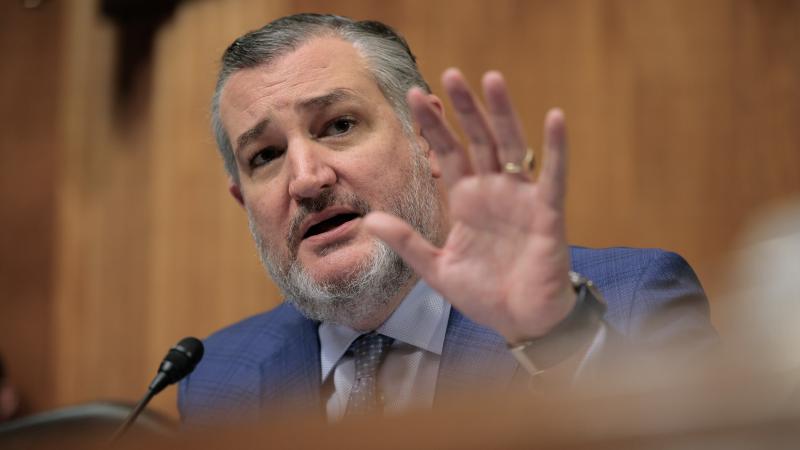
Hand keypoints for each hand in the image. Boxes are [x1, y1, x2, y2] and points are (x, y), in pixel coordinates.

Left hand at [364, 68, 574, 343]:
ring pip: (511, 146)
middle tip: (449, 74)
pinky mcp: (546, 213)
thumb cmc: (484, 294)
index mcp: (466, 200)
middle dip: (463, 108)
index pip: (447, 152)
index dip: (433, 125)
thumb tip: (369, 219)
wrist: (521, 322)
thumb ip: (407, 242)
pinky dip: (556, 148)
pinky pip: (553, 176)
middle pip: (477, 139)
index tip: (414, 96)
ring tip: (491, 79)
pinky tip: (555, 118)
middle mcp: (493, 191)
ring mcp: (521, 198)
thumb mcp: (436, 268)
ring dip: (502, 113)